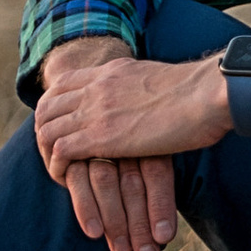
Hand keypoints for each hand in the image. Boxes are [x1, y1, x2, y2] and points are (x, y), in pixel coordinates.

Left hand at [33, 44, 225, 250]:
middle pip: (47, 105)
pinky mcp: (100, 137)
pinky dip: (57, 167)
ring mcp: (95, 110)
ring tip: (58, 169)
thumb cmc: (200, 92)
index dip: (54, 105)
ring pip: (47, 129)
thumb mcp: (159, 80)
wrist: (207, 94)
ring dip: (47, 151)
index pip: (63, 83)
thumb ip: (142, 88)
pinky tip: (66, 179)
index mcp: (111, 72)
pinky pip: (59, 151)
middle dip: (43, 129)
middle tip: (52, 151)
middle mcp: (96, 87)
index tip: (60, 123)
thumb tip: (150, 99)